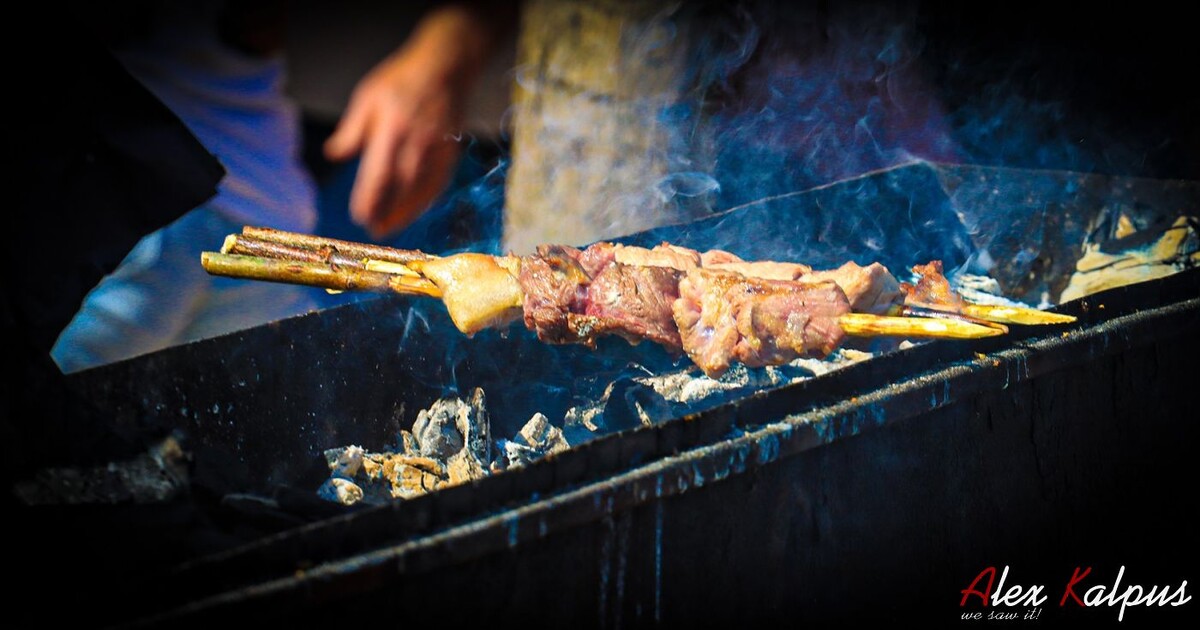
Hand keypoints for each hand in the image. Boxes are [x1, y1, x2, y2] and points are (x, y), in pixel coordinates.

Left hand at [324, 4, 503, 239]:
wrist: (445, 66)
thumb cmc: (402, 79)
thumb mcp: (368, 96)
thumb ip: (352, 129)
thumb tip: (335, 154)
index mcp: (392, 130)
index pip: (379, 173)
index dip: (370, 198)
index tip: (359, 215)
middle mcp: (417, 143)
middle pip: (401, 187)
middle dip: (387, 211)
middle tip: (374, 230)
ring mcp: (437, 149)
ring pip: (422, 189)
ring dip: (406, 212)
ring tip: (391, 226)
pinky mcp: (450, 151)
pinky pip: (438, 182)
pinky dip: (426, 200)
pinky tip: (415, 209)